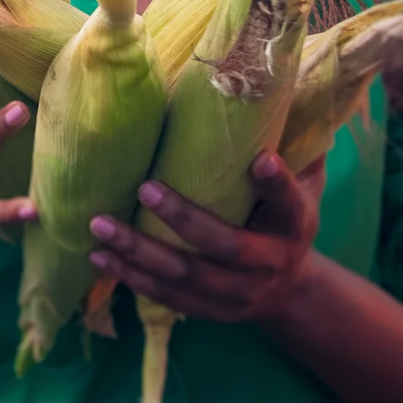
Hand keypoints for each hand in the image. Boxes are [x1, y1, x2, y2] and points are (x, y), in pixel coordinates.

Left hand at [85, 152, 328, 325]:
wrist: (290, 293)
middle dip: (182, 219)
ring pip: (185, 276)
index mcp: (294, 225)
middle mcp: (267, 263)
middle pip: (224, 245)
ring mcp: (237, 294)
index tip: (260, 158)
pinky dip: (131, 278)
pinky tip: (99, 257)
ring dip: (138, 252)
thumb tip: (281, 92)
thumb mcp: (304, 188)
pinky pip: (166, 296)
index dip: (276, 183)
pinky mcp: (209, 311)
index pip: (288, 202)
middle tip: (144, 188)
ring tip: (99, 226)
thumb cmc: (284, 221)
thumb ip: (294, 151)